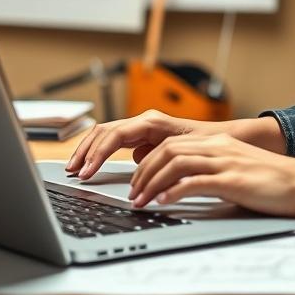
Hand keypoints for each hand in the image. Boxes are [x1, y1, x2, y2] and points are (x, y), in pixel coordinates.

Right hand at [65, 110, 228, 179]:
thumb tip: (138, 164)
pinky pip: (113, 142)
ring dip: (88, 151)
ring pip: (105, 135)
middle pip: (103, 132)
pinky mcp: (141, 137)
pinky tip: (91, 165)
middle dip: (85, 151)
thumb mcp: (182, 151)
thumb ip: (158, 155)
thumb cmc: (206, 143)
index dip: (97, 155)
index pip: (114, 136)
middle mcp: (143, 122)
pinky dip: (99, 152)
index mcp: (151, 122)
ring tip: (75, 168)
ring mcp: (141, 128)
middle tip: (72, 171)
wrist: (222, 139)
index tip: (87, 173)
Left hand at [127, 132, 294, 218]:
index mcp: (218, 143)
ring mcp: (225, 162)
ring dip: (152, 183)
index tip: (138, 181)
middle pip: (167, 150)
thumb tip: (183, 184)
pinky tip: (164, 203)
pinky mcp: (233, 180)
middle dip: (144, 172)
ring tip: (141, 201)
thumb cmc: (274, 181)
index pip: (171, 145)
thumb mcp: (237, 168)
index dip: (149, 162)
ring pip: (176, 164)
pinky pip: (195, 182)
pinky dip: (174, 191)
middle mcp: (218, 147)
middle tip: (133, 193)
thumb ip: (212, 170)